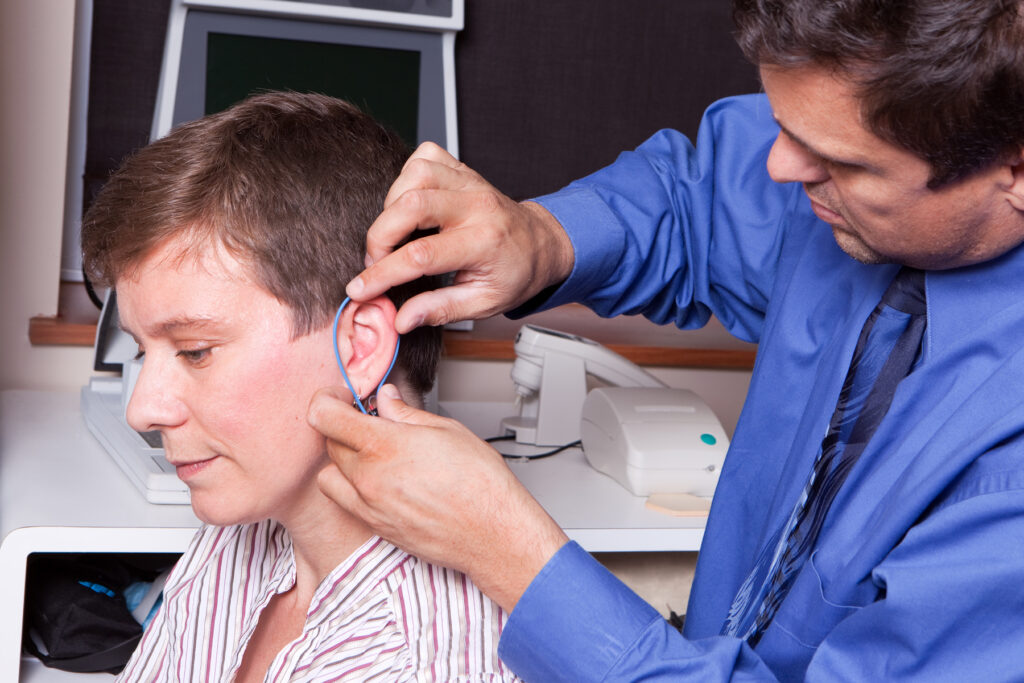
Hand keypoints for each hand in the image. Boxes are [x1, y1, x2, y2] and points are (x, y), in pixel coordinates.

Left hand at [308, 383, 568, 610]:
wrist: (493, 533)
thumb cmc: (481, 484)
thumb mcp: (447, 431)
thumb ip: (406, 414)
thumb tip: (387, 400)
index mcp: (385, 446)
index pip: (325, 417)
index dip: (328, 400)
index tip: (342, 398)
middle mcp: (369, 478)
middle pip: (329, 444)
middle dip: (343, 428)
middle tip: (370, 423)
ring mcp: (369, 507)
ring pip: (330, 475)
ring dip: (343, 461)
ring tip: (371, 455)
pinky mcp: (375, 528)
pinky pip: (345, 502)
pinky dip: (352, 487)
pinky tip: (380, 481)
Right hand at [346, 142, 574, 333]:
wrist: (540, 244)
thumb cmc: (514, 273)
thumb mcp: (484, 304)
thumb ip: (440, 310)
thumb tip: (402, 319)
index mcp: (485, 242)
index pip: (422, 255)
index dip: (383, 274)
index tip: (360, 289)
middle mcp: (477, 206)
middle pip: (412, 205)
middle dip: (380, 236)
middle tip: (377, 262)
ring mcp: (470, 182)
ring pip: (416, 173)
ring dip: (392, 204)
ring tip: (395, 233)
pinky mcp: (463, 169)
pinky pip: (425, 156)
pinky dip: (407, 177)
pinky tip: (409, 203)